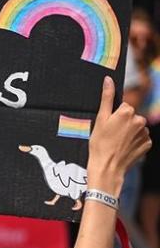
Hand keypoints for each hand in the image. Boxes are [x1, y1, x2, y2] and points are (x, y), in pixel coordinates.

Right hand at [87, 76, 150, 195]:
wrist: (107, 167)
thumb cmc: (100, 144)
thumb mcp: (100, 119)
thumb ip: (106, 98)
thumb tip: (108, 80)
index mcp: (127, 112)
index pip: (123, 107)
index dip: (114, 116)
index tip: (108, 126)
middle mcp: (140, 121)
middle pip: (131, 117)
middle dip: (123, 124)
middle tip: (111, 135)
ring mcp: (144, 133)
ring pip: (136, 128)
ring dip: (129, 133)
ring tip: (117, 143)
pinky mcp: (147, 144)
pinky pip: (141, 139)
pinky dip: (134, 142)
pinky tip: (124, 148)